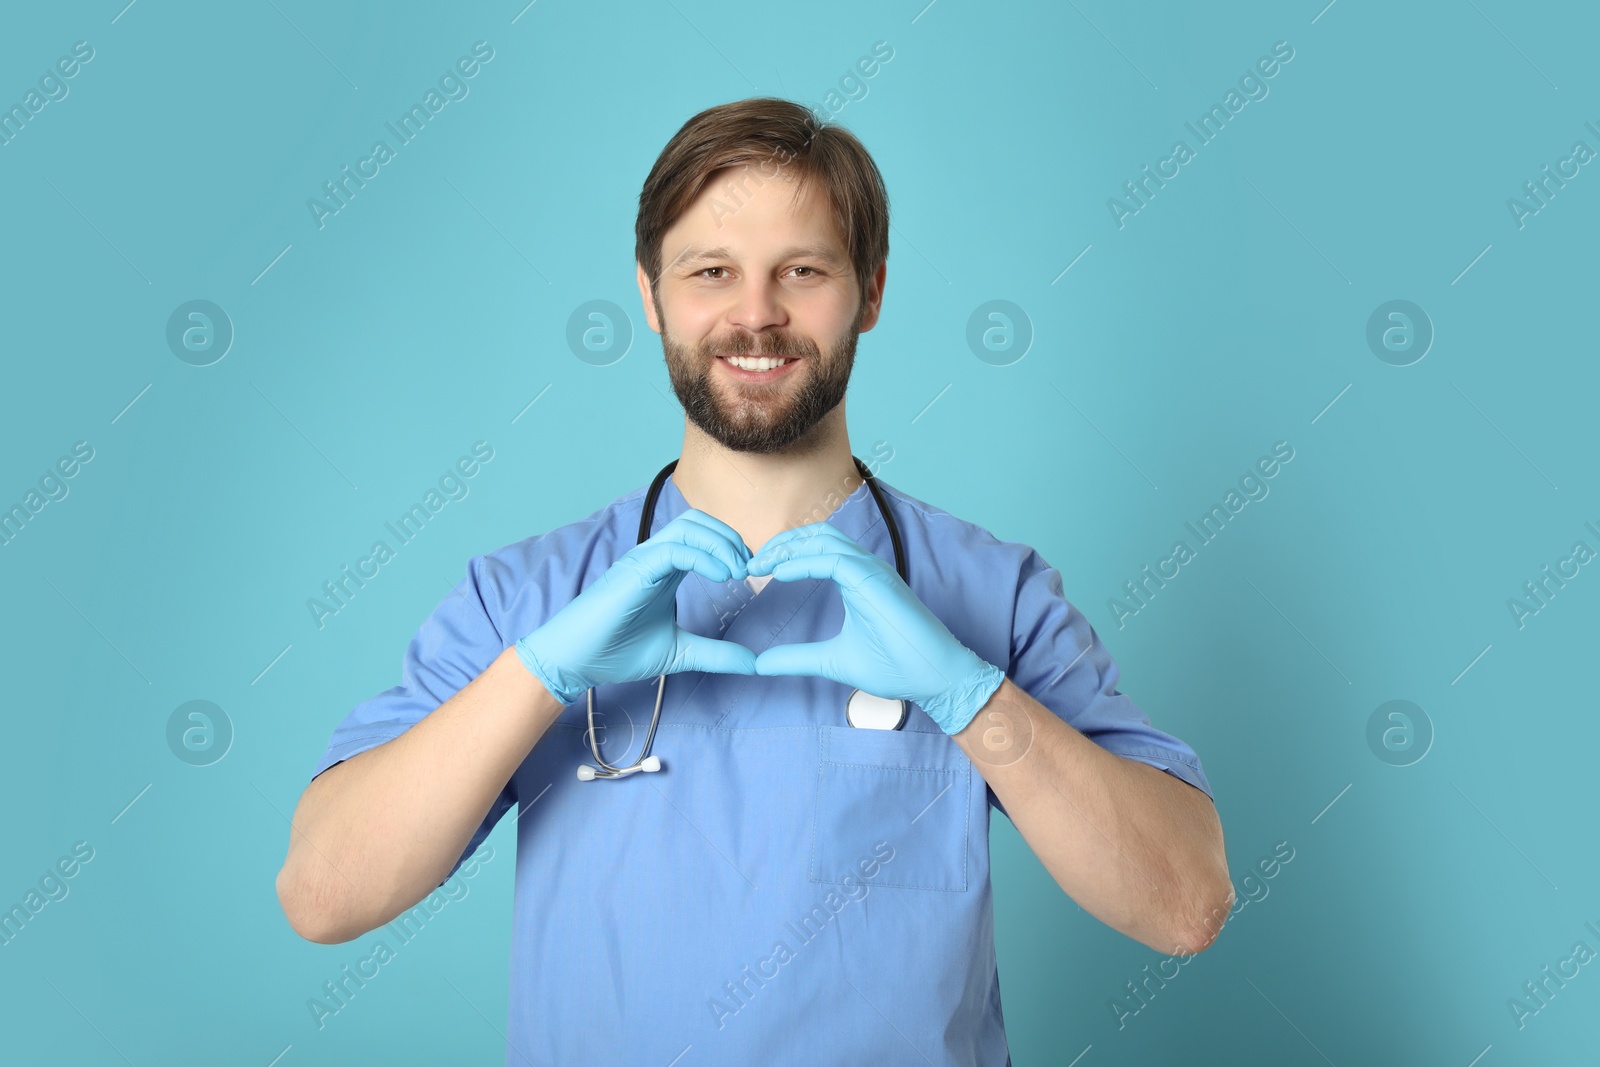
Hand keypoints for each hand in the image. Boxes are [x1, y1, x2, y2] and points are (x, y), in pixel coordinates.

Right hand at [513, 509, 757, 705]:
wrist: (576, 662)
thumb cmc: (617, 652)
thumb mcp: (680, 653)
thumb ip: (716, 654)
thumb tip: (753, 663)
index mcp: (664, 569)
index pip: (701, 536)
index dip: (730, 546)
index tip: (748, 573)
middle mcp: (654, 557)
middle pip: (698, 522)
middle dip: (730, 538)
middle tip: (748, 568)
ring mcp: (643, 560)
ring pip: (687, 527)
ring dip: (720, 543)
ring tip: (737, 570)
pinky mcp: (635, 570)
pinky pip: (674, 549)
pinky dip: (703, 557)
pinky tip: (722, 576)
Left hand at [745, 523, 1004, 734]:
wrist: (933, 678)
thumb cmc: (895, 666)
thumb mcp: (832, 661)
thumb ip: (797, 657)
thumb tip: (760, 663)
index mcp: (857, 579)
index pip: (816, 549)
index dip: (783, 553)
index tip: (753, 570)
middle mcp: (866, 568)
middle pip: (816, 535)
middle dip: (780, 544)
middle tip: (749, 563)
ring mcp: (874, 571)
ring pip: (824, 540)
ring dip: (788, 548)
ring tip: (759, 564)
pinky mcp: (877, 582)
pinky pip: (836, 560)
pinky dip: (805, 562)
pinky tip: (780, 574)